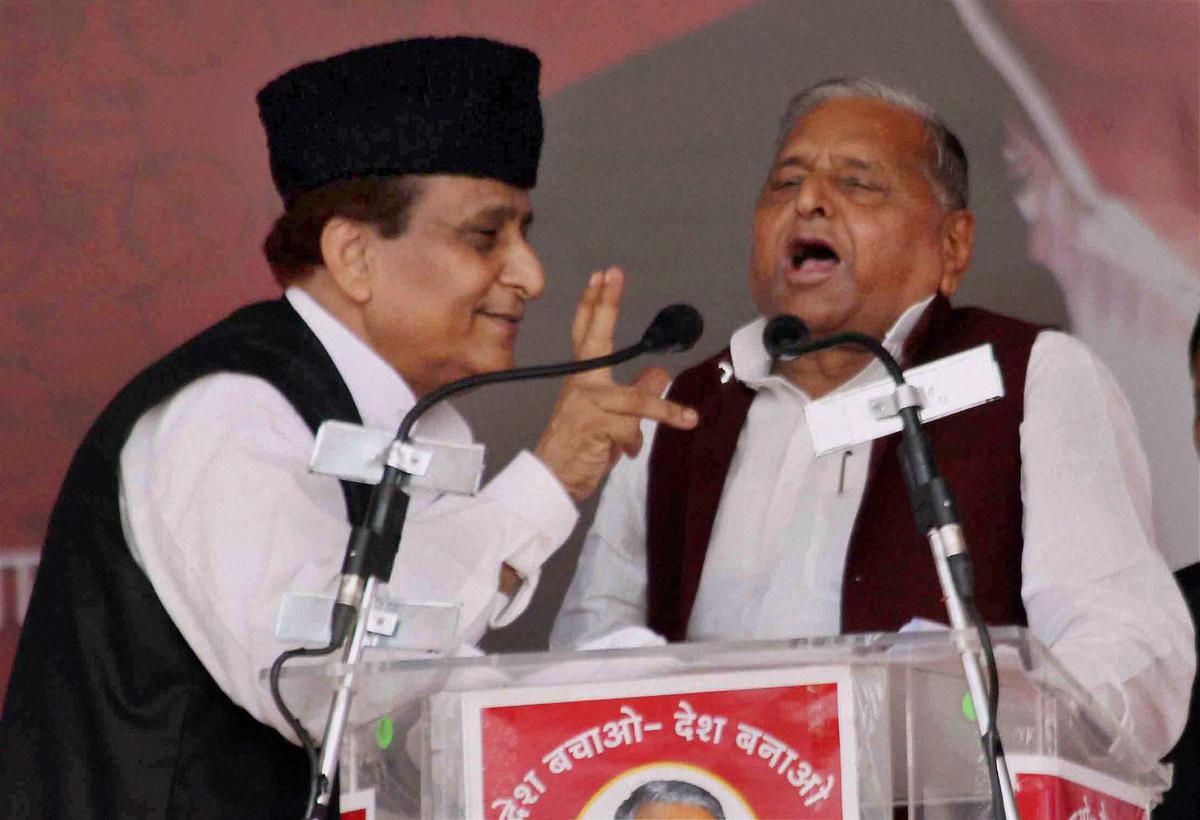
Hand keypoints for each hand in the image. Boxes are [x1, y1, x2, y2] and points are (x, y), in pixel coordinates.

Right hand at [535, 267, 698, 501]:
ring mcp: (586, 405)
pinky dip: (633, 444)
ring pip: (634, 400)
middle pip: (594, 340)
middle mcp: (581, 385)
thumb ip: (636, 393)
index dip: (595, 304)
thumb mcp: (613, 418)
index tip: (604, 275)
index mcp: (583, 379)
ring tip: (688, 419)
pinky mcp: (594, 428)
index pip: (587, 334)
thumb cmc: (579, 446)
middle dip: (604, 306)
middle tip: (612, 274)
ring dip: (664, 411)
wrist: (555, 479)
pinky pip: (630, 430)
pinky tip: (626, 452)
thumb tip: (660, 373)